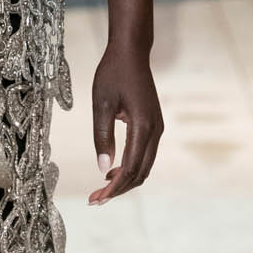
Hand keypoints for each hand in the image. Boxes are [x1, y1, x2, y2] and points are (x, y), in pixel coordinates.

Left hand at [88, 43, 162, 202]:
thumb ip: (102, 137)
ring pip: (144, 166)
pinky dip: (130, 167)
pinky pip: (144, 154)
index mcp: (143, 126)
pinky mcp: (153, 125)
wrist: (130, 53)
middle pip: (141, 173)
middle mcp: (155, 131)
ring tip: (101, 188)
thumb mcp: (100, 105)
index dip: (114, 188)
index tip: (97, 199)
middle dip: (119, 189)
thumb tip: (103, 168)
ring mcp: (157, 128)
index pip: (131, 168)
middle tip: (95, 199)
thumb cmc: (113, 74)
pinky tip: (111, 170)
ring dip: (125, 180)